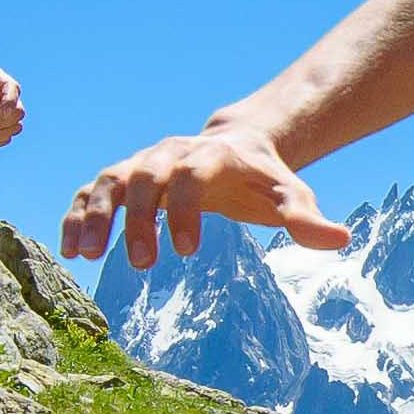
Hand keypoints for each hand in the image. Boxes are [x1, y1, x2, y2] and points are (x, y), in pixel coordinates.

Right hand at [62, 125, 349, 261]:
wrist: (240, 149)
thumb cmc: (265, 180)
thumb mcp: (290, 195)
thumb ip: (307, 218)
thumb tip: (341, 239)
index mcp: (211, 155)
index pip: (192, 176)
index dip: (186, 209)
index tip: (188, 252)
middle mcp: (170, 153)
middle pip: (145, 177)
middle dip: (140, 219)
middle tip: (143, 264)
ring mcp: (143, 163)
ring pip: (109, 181)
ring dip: (94, 215)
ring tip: (86, 256)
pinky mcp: (124, 178)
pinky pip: (91, 192)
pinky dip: (77, 216)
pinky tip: (72, 251)